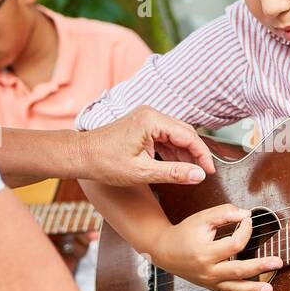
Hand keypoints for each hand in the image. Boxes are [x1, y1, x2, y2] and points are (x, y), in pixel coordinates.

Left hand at [78, 106, 215, 186]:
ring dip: (185, 153)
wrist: (79, 156)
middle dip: (196, 153)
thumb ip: (174, 173)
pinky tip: (177, 166)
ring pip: (176, 135)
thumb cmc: (105, 163)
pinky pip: (165, 137)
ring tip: (193, 173)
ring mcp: (146, 119)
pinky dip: (173, 151)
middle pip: (185, 133)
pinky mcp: (142, 126)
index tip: (210, 172)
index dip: (203, 155)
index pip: (189, 136)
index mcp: (152, 121)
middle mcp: (151, 114)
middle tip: (205, 173)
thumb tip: (199, 176)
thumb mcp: (142, 172)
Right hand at [153, 203, 282, 290]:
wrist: (165, 251)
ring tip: (270, 289)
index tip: (248, 221)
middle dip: (260, 266)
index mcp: (205, 252)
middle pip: (238, 270)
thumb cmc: (184, 233)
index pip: (234, 244)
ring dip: (254, 289)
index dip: (246, 230)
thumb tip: (246, 214)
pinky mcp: (212, 286)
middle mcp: (208, 270)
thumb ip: (223, 213)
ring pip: (235, 288)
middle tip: (278, 262)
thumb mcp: (201, 219)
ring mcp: (210, 281)